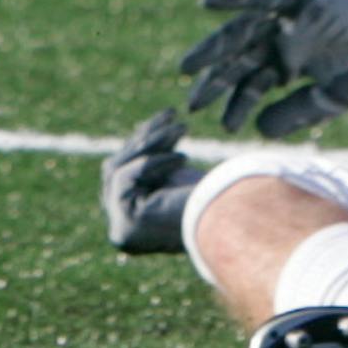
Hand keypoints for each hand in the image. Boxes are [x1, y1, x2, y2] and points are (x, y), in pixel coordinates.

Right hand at [99, 105, 202, 253]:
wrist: (233, 224)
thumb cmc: (216, 202)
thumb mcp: (176, 175)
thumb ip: (152, 164)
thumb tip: (141, 135)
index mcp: (133, 227)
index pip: (121, 176)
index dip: (141, 144)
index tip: (167, 119)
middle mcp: (122, 233)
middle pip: (114, 171)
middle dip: (145, 138)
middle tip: (171, 113)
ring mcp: (121, 231)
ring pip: (115, 170)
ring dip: (150, 143)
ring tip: (181, 129)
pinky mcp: (126, 224)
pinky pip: (124, 179)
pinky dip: (153, 161)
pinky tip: (182, 158)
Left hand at [179, 0, 347, 138]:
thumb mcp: (335, 99)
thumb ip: (299, 112)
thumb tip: (259, 129)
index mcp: (290, 65)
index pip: (254, 85)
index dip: (238, 104)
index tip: (224, 126)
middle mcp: (283, 40)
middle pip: (241, 58)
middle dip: (215, 80)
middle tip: (191, 104)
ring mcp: (290, 18)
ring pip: (244, 30)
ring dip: (215, 47)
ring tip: (187, 68)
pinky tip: (209, 4)